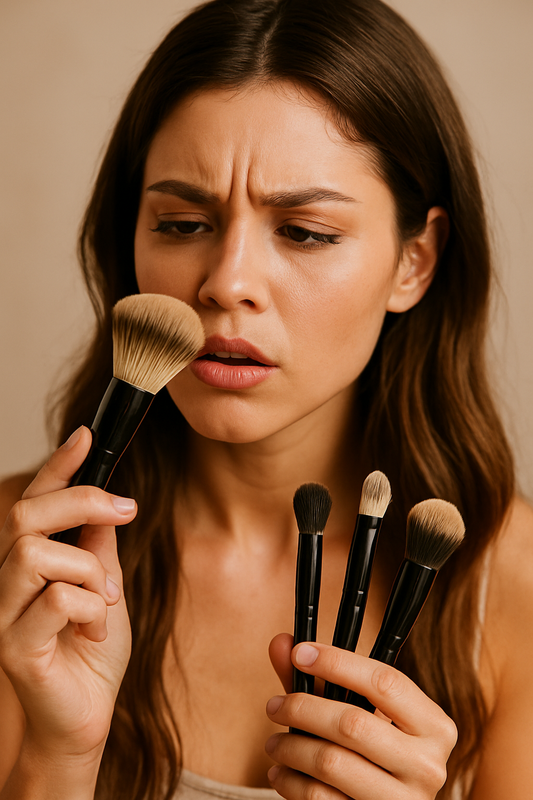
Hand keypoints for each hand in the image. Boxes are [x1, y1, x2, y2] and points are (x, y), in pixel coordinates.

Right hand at [0, 426, 135, 763]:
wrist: (85, 720)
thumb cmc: (92, 656)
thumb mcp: (105, 590)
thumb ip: (98, 549)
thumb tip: (107, 503)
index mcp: (28, 564)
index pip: (34, 501)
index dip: (58, 465)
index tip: (87, 435)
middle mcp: (5, 583)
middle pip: (26, 515)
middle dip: (82, 501)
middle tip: (127, 510)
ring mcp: (3, 615)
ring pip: (35, 553)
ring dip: (88, 570)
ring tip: (106, 600)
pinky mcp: (13, 647)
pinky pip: (55, 600)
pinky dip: (91, 611)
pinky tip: (95, 634)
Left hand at [266, 634, 456, 799]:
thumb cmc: (376, 753)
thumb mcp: (362, 712)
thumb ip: (323, 678)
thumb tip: (281, 643)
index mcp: (434, 726)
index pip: (384, 682)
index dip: (338, 662)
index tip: (301, 653)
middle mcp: (427, 765)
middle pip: (352, 723)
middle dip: (302, 708)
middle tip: (274, 705)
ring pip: (332, 762)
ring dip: (290, 747)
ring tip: (273, 743)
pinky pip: (320, 799)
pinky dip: (291, 782)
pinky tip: (282, 772)